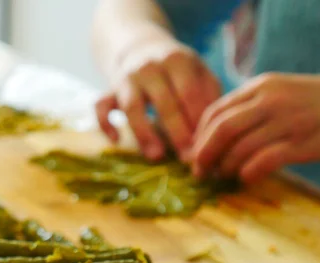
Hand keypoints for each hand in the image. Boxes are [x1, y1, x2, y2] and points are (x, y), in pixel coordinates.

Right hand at [96, 38, 219, 160]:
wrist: (141, 47)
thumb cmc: (178, 70)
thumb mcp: (199, 72)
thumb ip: (210, 96)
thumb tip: (218, 133)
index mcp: (177, 60)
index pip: (190, 93)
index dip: (198, 121)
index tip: (206, 146)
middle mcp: (150, 66)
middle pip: (164, 102)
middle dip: (178, 133)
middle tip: (188, 159)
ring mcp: (127, 78)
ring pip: (132, 106)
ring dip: (144, 133)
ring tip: (156, 157)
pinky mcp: (110, 89)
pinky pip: (101, 106)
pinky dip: (105, 123)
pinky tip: (116, 141)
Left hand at [191, 74, 319, 182]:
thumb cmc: (316, 104)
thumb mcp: (280, 93)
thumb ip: (250, 108)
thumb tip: (215, 136)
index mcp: (261, 87)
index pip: (216, 111)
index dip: (199, 137)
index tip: (192, 156)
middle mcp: (271, 100)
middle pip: (222, 129)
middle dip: (203, 155)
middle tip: (198, 173)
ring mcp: (287, 121)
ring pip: (240, 148)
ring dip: (225, 168)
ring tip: (223, 177)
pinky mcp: (302, 144)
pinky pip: (264, 161)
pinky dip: (248, 173)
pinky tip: (246, 179)